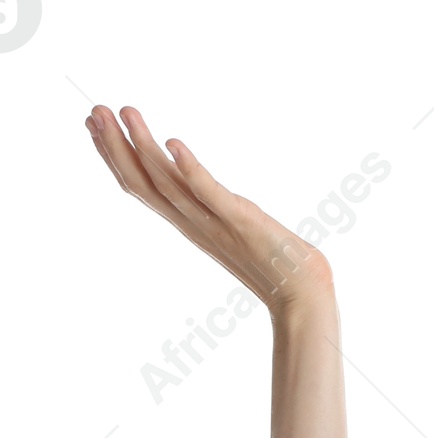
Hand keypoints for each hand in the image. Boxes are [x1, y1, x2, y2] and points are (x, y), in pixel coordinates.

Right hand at [85, 104, 331, 310]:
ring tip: (126, 113)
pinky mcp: (242, 221)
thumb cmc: (277, 263)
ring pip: (169, 185)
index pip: (142, 189)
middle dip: (116, 148)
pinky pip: (211, 194)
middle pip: (144, 185)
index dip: (115, 158)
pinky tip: (173, 144)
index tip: (95, 125)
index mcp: (191, 225)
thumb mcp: (233, 227)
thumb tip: (198, 184)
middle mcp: (196, 225)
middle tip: (95, 111)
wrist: (304, 295)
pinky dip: (191, 170)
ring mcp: (217, 224)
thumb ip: (213, 207)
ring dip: (144, 147)